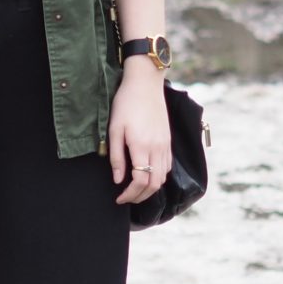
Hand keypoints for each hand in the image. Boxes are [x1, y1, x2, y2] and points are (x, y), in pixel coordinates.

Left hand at [108, 63, 170, 205]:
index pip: (140, 181)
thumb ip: (116, 156)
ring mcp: (165, 145)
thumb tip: (118, 180)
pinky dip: (158, 177)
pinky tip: (147, 176)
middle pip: (154, 184)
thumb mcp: (114, 129)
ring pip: (163, 177)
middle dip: (140, 197)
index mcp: (141, 146)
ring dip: (150, 189)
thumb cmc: (125, 104)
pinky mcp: (168, 141)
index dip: (130, 195)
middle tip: (126, 199)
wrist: (145, 84)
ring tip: (135, 191)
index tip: (119, 198)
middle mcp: (157, 148)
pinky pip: (167, 167)